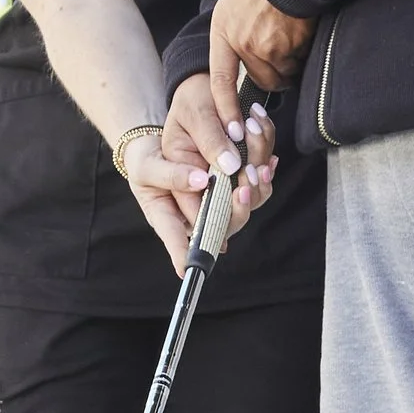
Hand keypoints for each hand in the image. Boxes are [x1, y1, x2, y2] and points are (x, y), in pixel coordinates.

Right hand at [123, 79, 275, 269]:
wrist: (159, 146)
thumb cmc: (146, 162)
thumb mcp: (148, 167)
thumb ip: (171, 175)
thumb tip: (201, 181)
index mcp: (168, 219)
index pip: (178, 242)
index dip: (187, 256)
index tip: (192, 266)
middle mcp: (194, 219)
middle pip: (221, 228)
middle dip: (237, 210)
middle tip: (243, 189)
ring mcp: (213, 209)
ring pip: (240, 211)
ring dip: (253, 192)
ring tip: (258, 169)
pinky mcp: (227, 195)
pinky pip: (250, 194)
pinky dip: (260, 180)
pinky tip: (267, 164)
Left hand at [210, 0, 312, 119]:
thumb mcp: (235, 4)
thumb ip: (236, 34)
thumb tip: (245, 63)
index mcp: (223, 31)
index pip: (220, 81)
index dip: (226, 110)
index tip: (233, 132)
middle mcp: (241, 43)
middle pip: (260, 80)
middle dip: (273, 74)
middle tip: (283, 54)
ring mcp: (265, 46)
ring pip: (283, 74)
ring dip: (291, 64)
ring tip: (293, 36)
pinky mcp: (289, 45)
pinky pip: (299, 63)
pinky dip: (303, 53)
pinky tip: (302, 31)